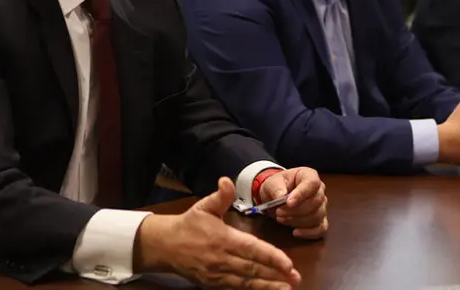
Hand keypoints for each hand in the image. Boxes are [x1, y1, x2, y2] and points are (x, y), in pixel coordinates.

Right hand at [134, 177, 300, 288]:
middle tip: (296, 279)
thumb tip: (226, 180)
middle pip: (252, 269)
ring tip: (286, 289)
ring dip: (267, 287)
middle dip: (275, 275)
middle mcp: (221, 259)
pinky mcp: (212, 285)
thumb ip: (220, 196)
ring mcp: (216, 275)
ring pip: (246, 283)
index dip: (271, 257)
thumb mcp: (203, 207)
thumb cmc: (189, 225)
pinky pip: (235, 289)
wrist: (164, 246)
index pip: (252, 249)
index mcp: (223, 239)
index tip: (289, 264)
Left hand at [259, 167, 327, 238]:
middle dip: (296, 211)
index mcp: (309, 176)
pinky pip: (321, 229)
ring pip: (317, 216)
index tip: (288, 203)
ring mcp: (321, 206)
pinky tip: (295, 232)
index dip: (302, 194)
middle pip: (316, 202)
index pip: (312, 183)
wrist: (276, 195)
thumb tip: (281, 198)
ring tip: (282, 219)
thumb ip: (276, 188)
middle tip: (279, 213)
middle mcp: (319, 190)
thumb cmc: (277, 186)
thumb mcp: (272, 183)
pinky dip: (309, 233)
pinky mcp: (320, 220)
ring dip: (298, 221)